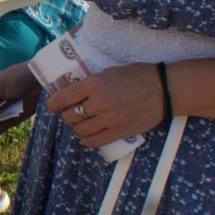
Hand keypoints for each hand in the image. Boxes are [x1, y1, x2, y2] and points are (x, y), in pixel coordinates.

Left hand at [44, 62, 165, 148]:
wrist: (164, 90)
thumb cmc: (138, 76)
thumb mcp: (110, 72)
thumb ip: (91, 83)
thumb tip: (74, 91)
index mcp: (94, 84)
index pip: (63, 98)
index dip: (52, 104)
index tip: (51, 106)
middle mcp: (98, 103)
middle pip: (69, 116)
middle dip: (67, 115)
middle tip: (71, 112)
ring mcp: (108, 120)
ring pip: (79, 130)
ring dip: (77, 127)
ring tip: (82, 123)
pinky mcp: (118, 132)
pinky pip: (93, 142)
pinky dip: (87, 139)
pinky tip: (89, 134)